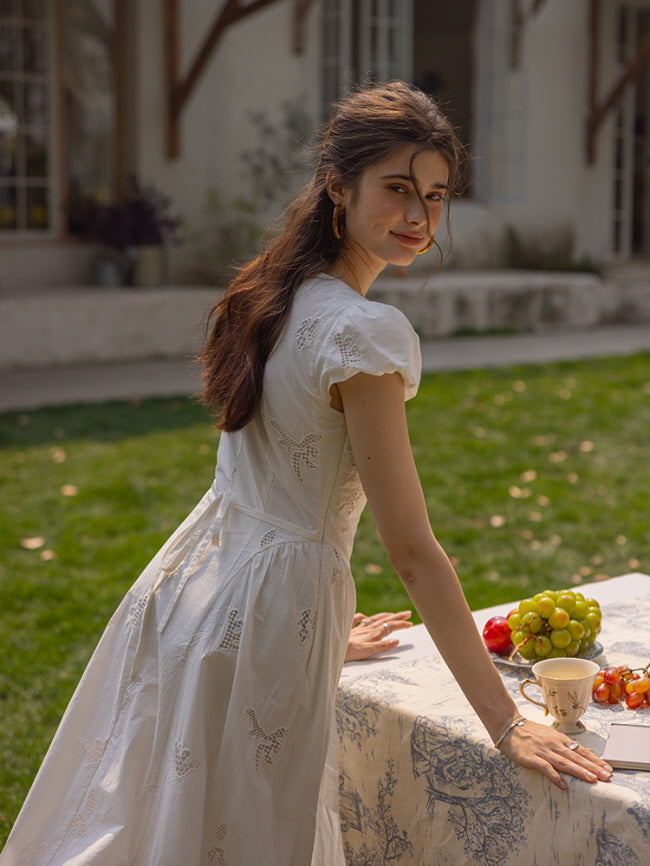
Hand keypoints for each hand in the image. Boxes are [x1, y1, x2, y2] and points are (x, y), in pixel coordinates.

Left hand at [344, 610, 412, 662]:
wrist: (332, 647)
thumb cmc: (350, 652)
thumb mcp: (369, 652)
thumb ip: (383, 646)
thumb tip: (397, 641)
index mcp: (373, 634)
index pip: (390, 626)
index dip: (401, 624)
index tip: (410, 623)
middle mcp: (367, 628)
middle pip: (384, 620)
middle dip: (397, 616)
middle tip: (407, 613)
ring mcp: (358, 628)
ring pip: (373, 618)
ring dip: (384, 615)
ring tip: (392, 614)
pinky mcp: (349, 629)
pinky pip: (357, 619)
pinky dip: (363, 617)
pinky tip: (365, 616)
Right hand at [497, 718, 612, 789]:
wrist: (507, 725)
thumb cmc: (529, 731)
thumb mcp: (550, 734)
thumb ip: (564, 744)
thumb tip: (583, 751)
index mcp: (559, 738)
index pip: (581, 750)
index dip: (595, 760)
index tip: (608, 768)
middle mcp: (554, 744)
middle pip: (576, 757)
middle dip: (593, 767)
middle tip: (607, 776)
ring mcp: (543, 751)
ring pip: (564, 762)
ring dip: (579, 771)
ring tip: (592, 780)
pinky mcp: (531, 757)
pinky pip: (545, 768)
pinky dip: (555, 776)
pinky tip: (564, 785)